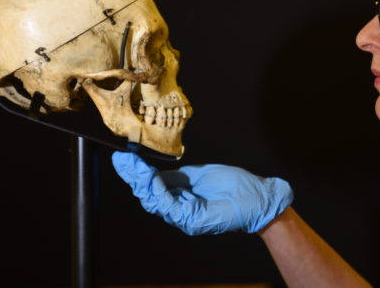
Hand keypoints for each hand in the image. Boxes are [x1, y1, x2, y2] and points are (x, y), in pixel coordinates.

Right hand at [112, 152, 293, 234]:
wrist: (258, 197)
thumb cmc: (235, 186)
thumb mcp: (199, 175)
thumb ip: (177, 177)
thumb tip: (154, 172)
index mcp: (181, 198)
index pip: (153, 188)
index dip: (137, 173)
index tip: (124, 158)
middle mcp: (180, 210)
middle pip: (148, 196)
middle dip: (134, 177)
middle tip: (122, 160)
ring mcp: (185, 217)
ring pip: (155, 203)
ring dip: (142, 184)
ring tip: (134, 167)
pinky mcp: (193, 220)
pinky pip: (170, 207)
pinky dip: (159, 192)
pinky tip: (153, 178)